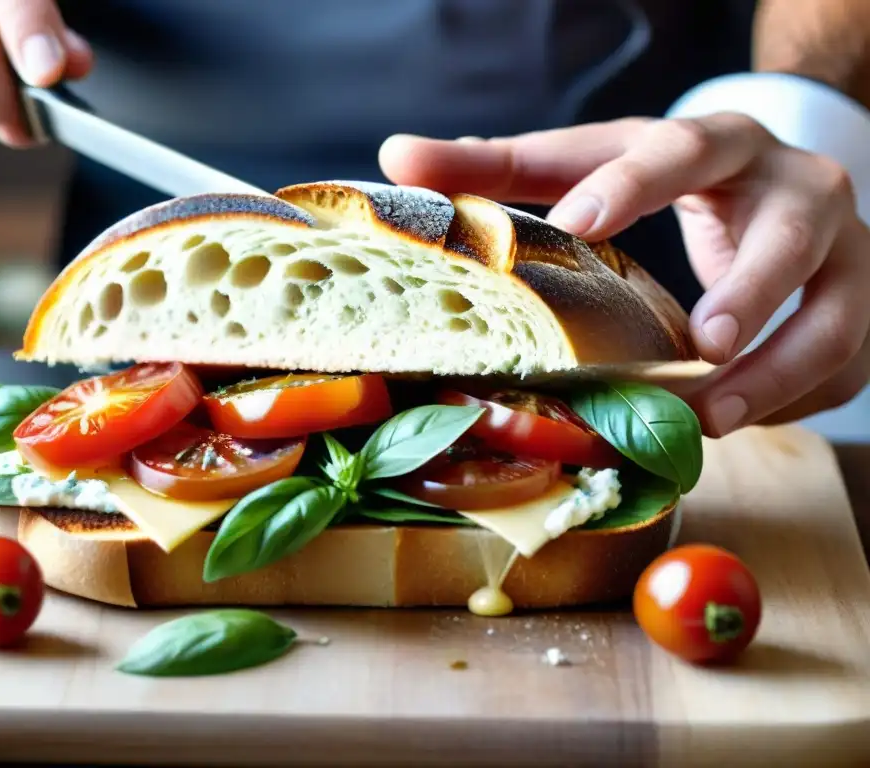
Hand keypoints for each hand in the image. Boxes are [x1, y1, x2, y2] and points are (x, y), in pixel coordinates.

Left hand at [379, 115, 869, 436]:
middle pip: (792, 230)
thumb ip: (497, 167)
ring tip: (715, 417)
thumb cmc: (665, 178)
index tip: (582, 221)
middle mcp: (794, 187)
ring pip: (837, 312)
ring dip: (779, 371)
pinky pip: (846, 362)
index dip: (634, 183)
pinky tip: (740, 421)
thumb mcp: (590, 164)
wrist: (771, 183)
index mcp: (716, 145)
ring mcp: (842, 250)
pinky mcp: (857, 305)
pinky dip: (797, 400)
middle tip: (700, 346)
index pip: (680, 149)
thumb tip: (394, 157)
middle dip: (749, 291)